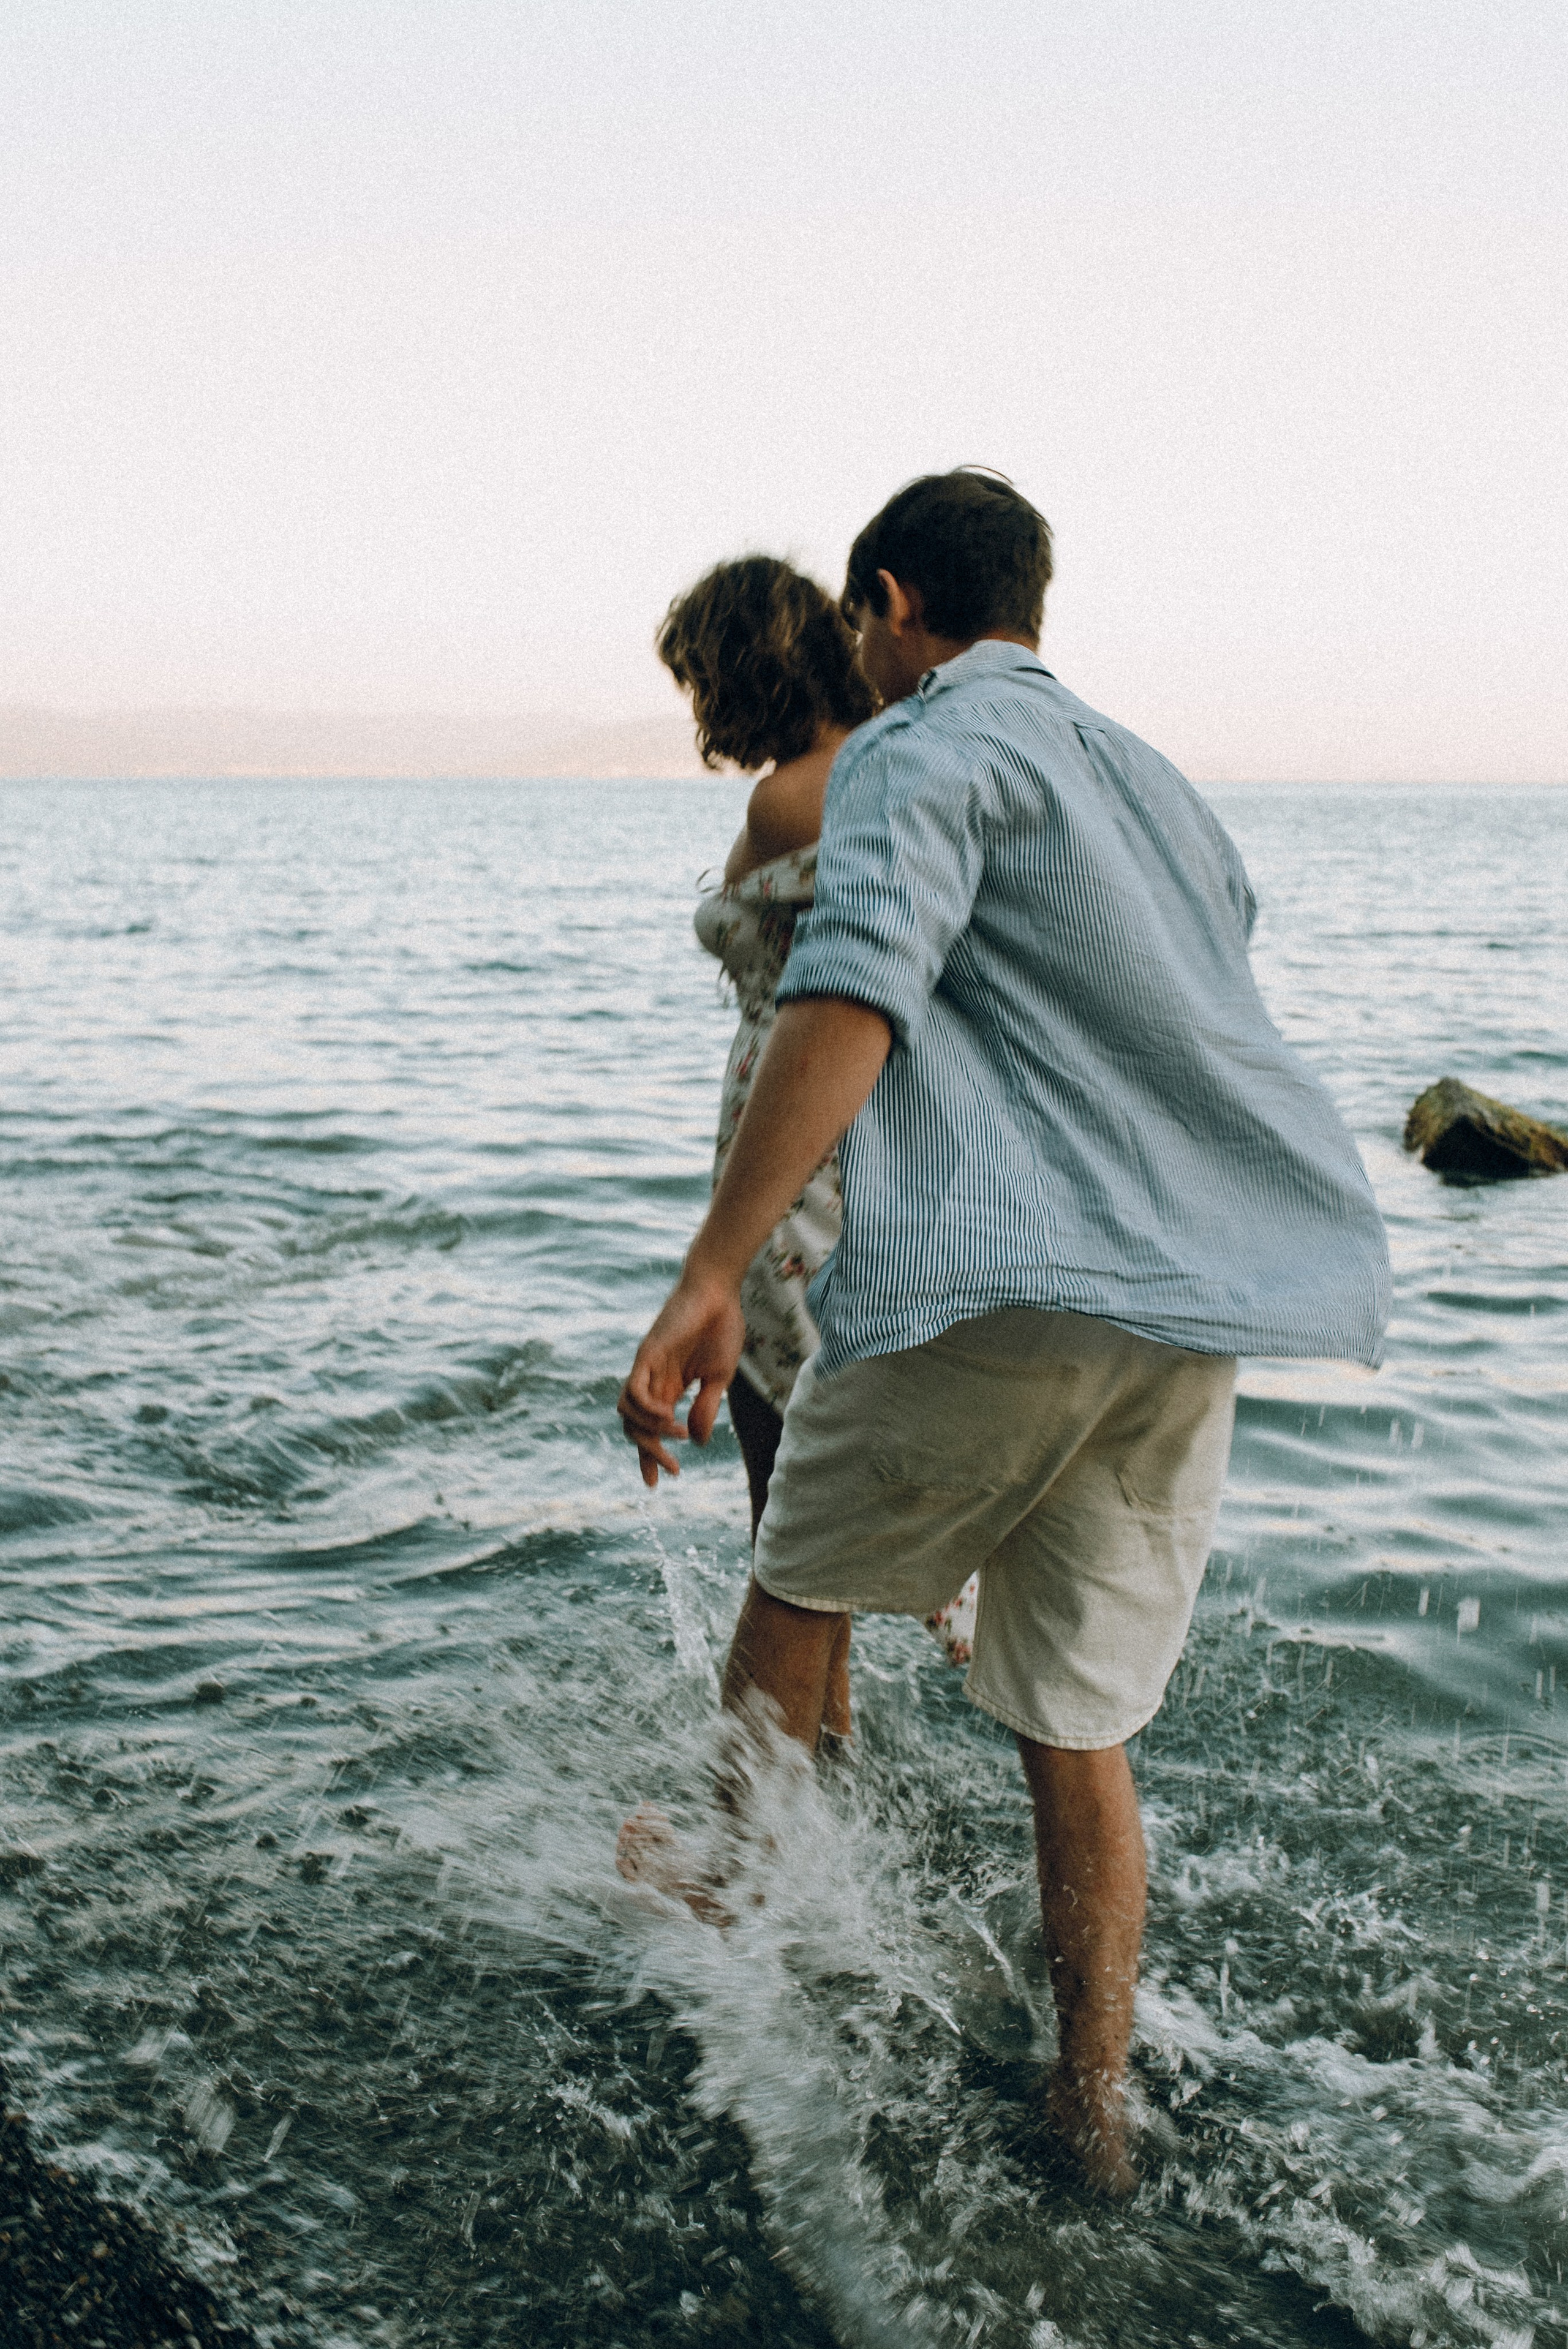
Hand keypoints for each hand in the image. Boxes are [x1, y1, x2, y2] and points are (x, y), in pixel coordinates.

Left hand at [618, 1270, 746, 1487]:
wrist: (718, 1291)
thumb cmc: (721, 1327)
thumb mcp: (719, 1378)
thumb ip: (706, 1408)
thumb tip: (699, 1443)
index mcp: (669, 1388)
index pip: (649, 1430)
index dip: (650, 1458)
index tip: (659, 1483)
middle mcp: (653, 1381)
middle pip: (633, 1428)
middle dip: (649, 1454)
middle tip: (671, 1470)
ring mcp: (647, 1368)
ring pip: (627, 1412)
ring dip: (650, 1431)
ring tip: (677, 1431)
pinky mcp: (647, 1355)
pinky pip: (634, 1391)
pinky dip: (646, 1409)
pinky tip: (668, 1415)